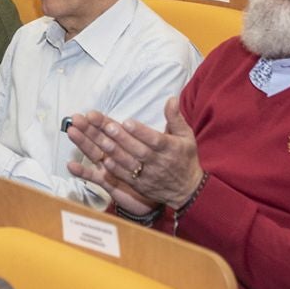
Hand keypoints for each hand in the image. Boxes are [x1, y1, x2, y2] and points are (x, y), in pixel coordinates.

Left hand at [65, 97, 202, 216]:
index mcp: (169, 148)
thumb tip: (171, 98)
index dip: (140, 131)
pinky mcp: (140, 185)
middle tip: (108, 127)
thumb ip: (176, 118)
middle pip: (139, 150)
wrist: (187, 190)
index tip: (127, 121)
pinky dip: (115, 170)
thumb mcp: (186, 136)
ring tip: (102, 141)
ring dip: (115, 153)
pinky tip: (104, 161)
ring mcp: (148, 175)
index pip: (154, 139)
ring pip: (129, 163)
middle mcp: (158, 162)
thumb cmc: (185, 158)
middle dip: (123, 139)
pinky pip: (126, 178)